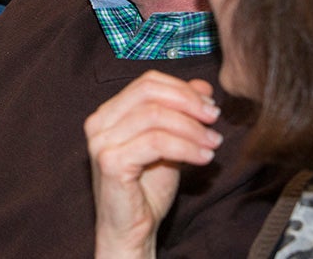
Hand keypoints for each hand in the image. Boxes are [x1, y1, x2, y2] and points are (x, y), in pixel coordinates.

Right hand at [84, 71, 222, 258]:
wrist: (131, 229)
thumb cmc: (146, 188)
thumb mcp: (170, 143)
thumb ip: (181, 113)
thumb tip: (202, 86)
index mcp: (108, 113)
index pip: (147, 82)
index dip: (182, 90)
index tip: (210, 106)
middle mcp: (98, 123)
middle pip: (148, 92)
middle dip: (188, 103)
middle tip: (214, 118)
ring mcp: (101, 142)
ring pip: (154, 116)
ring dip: (192, 128)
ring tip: (214, 144)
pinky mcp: (110, 162)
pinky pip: (156, 143)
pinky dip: (186, 147)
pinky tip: (204, 158)